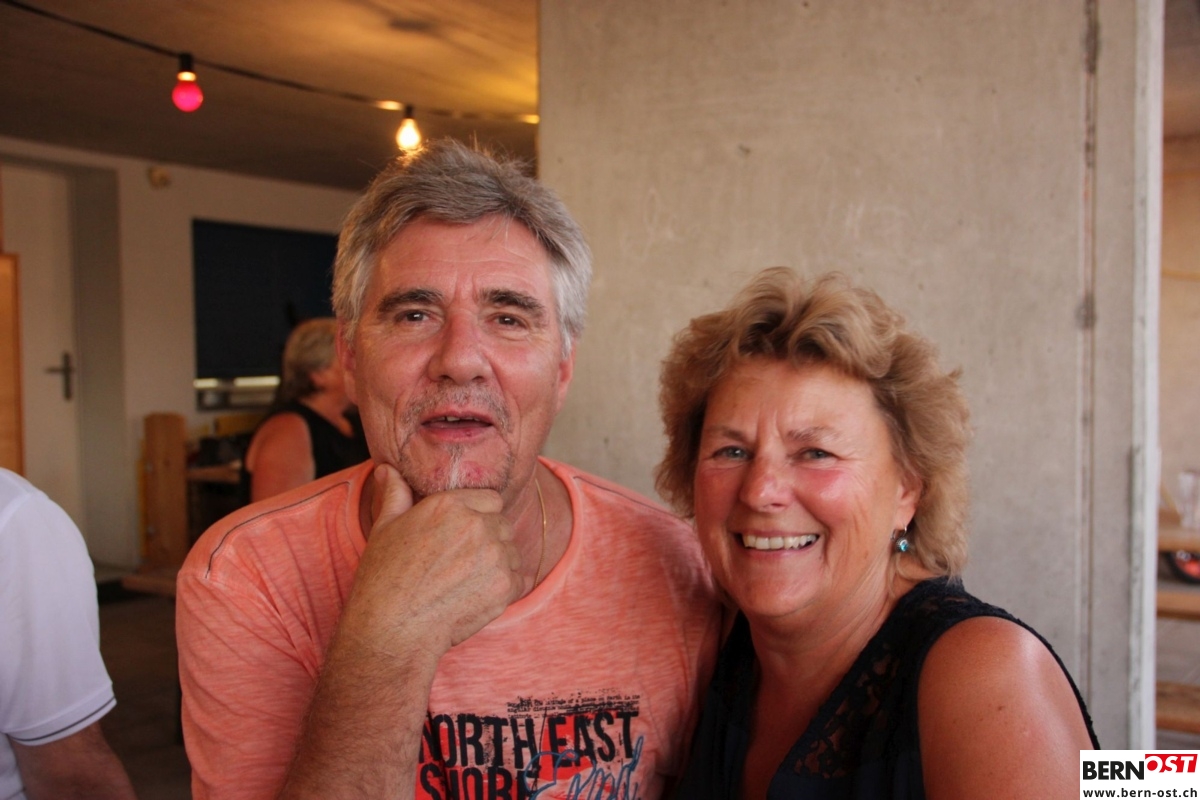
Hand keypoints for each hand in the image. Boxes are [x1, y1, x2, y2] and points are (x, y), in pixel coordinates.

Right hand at [342, 463, 528, 657]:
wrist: (394, 630)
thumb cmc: (384, 579)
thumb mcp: (385, 528)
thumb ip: (394, 494)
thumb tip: (387, 468)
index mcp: (450, 504)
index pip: (491, 499)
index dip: (479, 516)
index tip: (462, 536)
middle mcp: (477, 525)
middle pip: (503, 524)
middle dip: (489, 540)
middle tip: (460, 563)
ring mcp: (495, 556)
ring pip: (512, 552)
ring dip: (497, 564)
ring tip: (464, 582)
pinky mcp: (506, 586)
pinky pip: (518, 580)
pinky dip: (503, 589)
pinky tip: (474, 597)